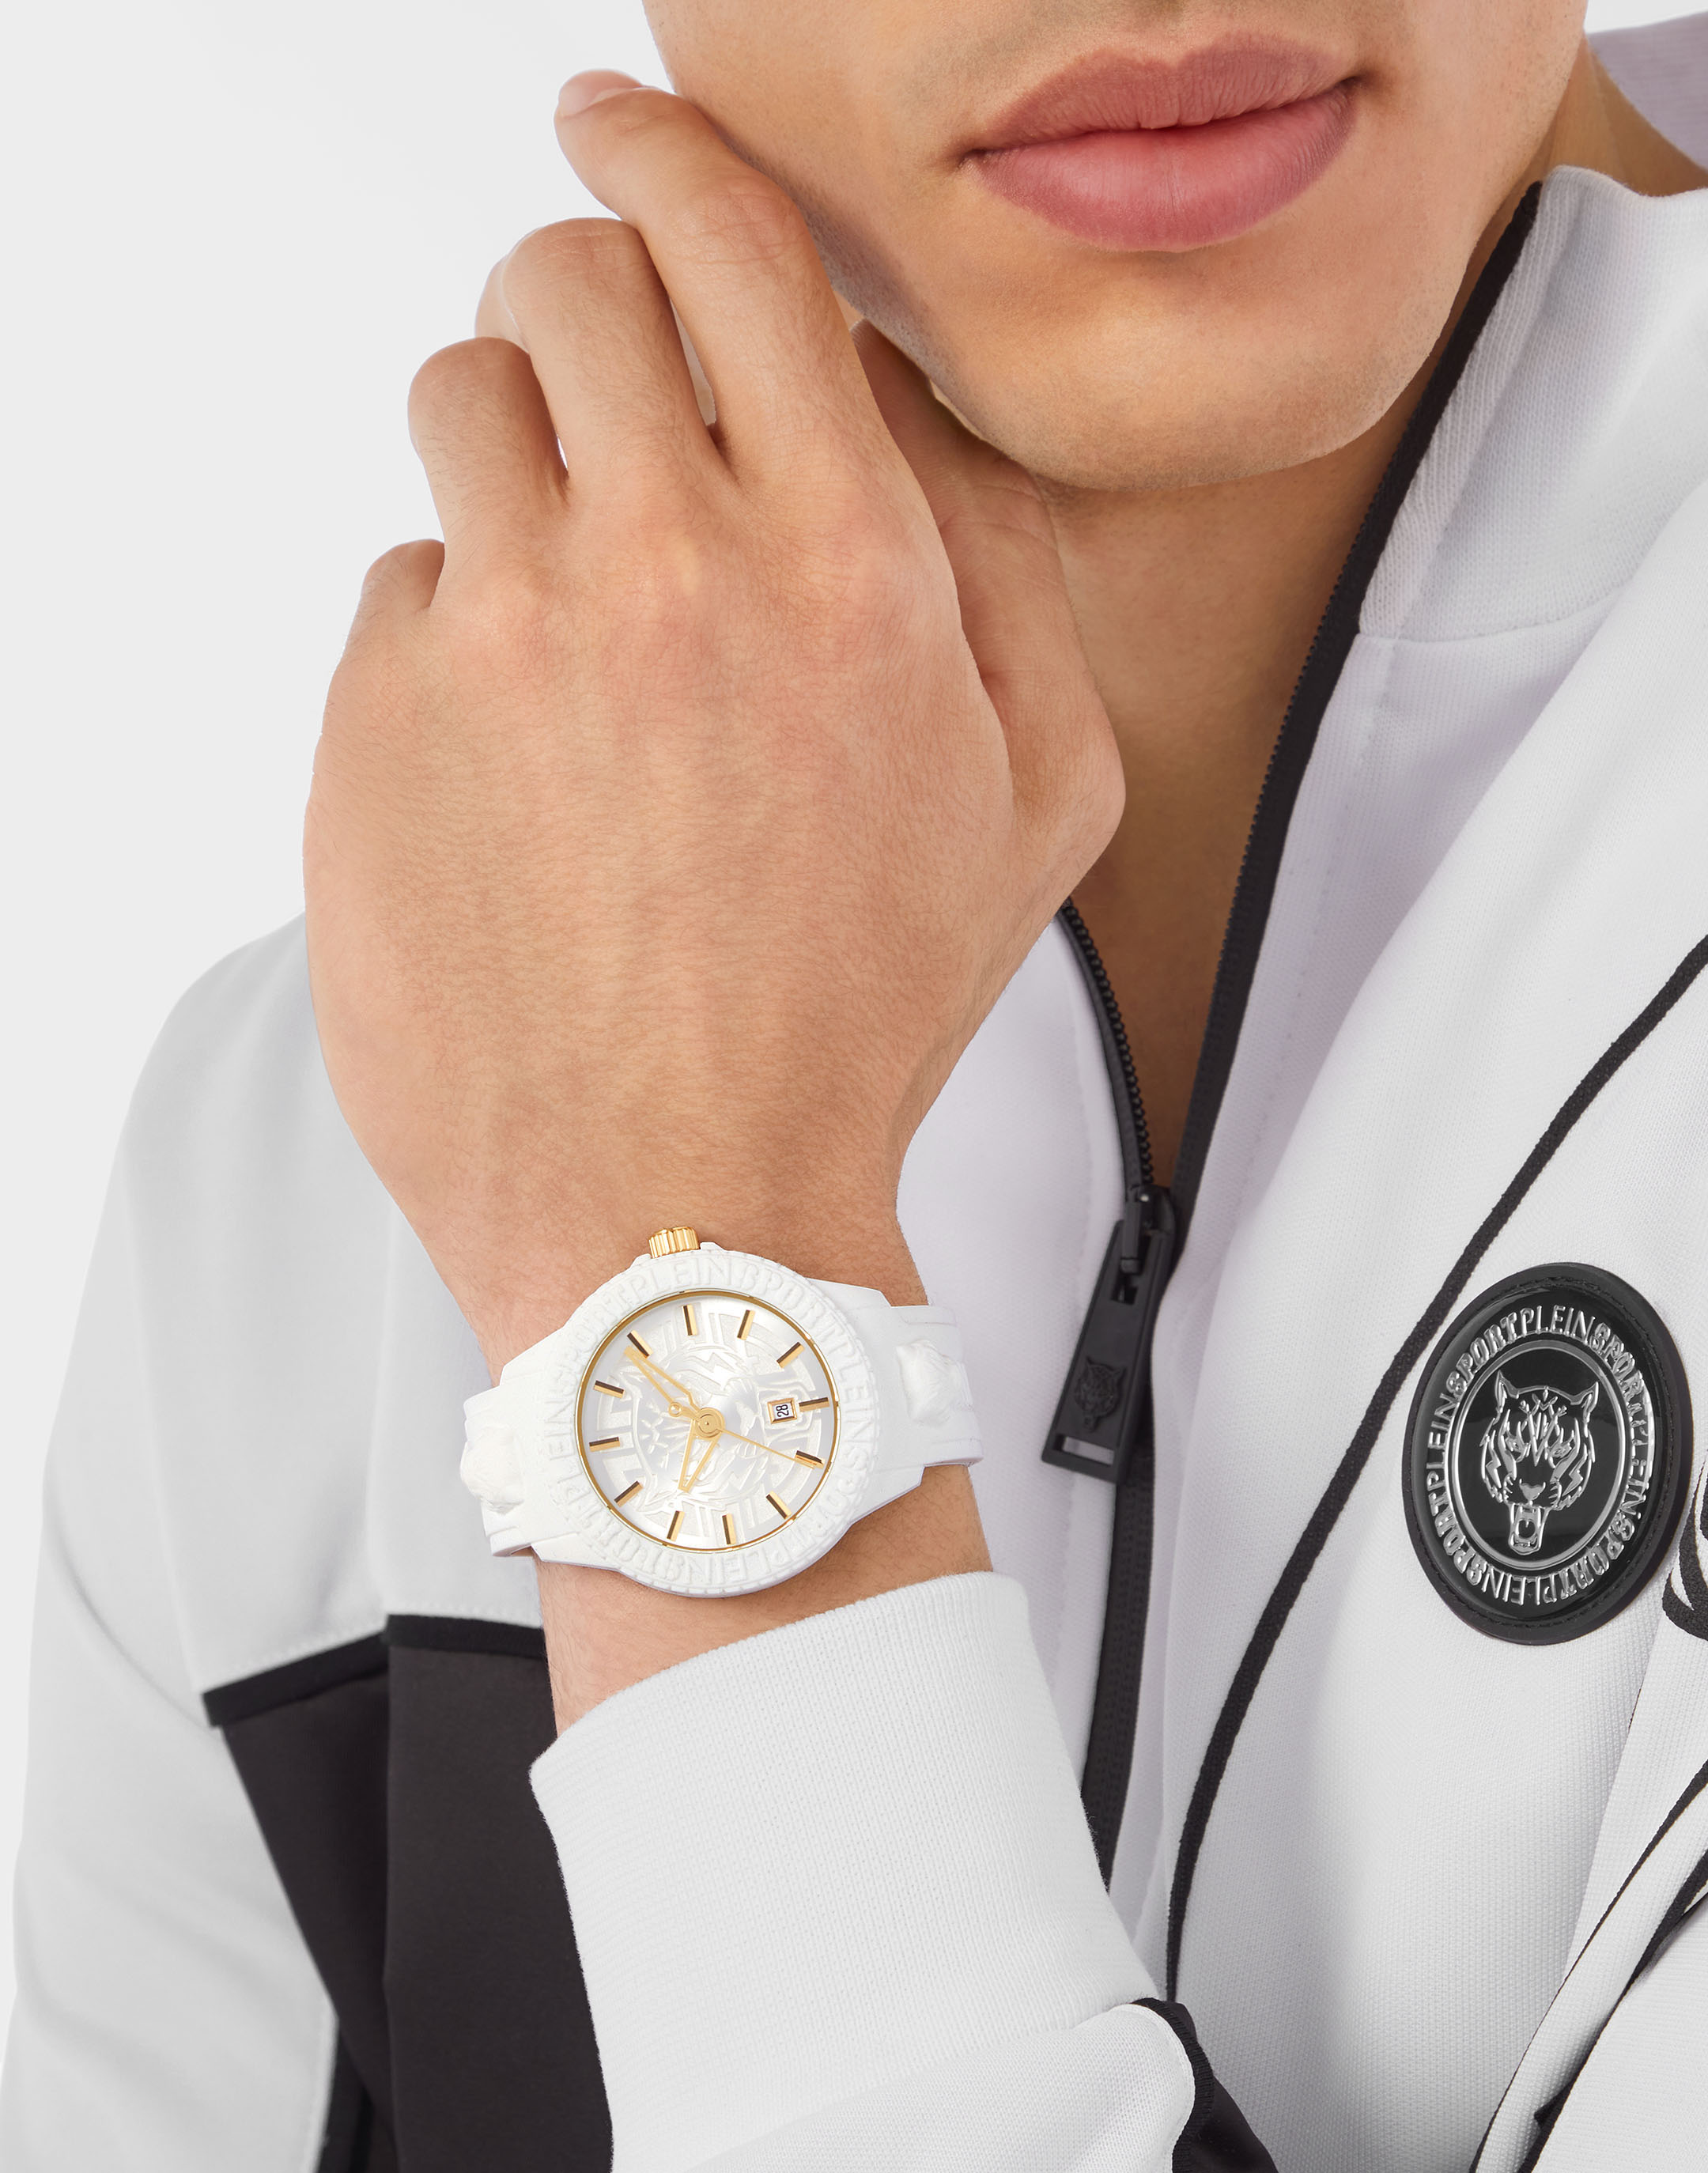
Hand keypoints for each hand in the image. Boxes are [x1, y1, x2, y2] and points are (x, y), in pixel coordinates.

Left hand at [303, 75, 1119, 1383]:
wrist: (676, 1200)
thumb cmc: (849, 1020)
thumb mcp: (1035, 799)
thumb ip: (1000, 566)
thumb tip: (908, 418)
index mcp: (845, 564)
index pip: (728, 242)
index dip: (665, 153)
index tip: (625, 128)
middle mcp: (665, 564)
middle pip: (568, 285)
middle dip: (589, 310)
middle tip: (612, 398)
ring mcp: (503, 635)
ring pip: (461, 403)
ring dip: (516, 454)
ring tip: (576, 599)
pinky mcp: (378, 717)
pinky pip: (402, 580)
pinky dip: (458, 627)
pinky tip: (523, 749)